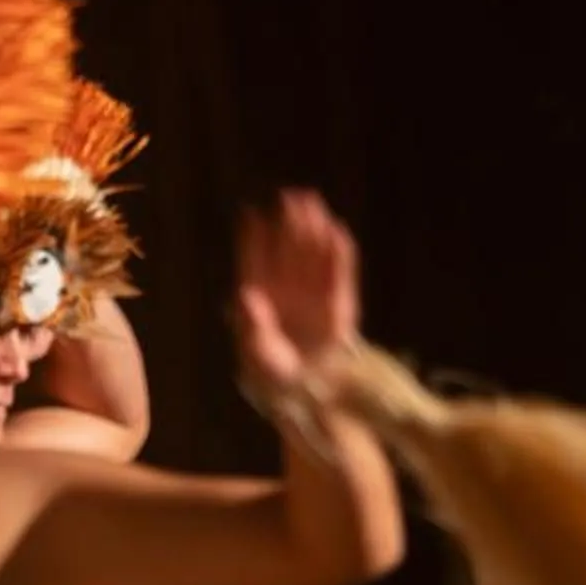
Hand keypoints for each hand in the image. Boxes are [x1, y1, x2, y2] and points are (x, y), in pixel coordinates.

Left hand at [232, 190, 360, 397]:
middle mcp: (286, 286)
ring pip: (312, 254)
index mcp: (260, 293)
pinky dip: (339, 254)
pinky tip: (338, 233)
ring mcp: (311, 291)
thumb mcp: (255, 350)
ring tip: (314, 205)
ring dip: (313, 230)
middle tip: (291, 198)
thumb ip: (251, 324)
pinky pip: (338, 273)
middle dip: (288, 223)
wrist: (305, 386)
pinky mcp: (336, 302)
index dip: (252, 236)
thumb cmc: (271, 369)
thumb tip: (245, 296)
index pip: (255, 259)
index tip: (250, 214)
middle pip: (286, 248)